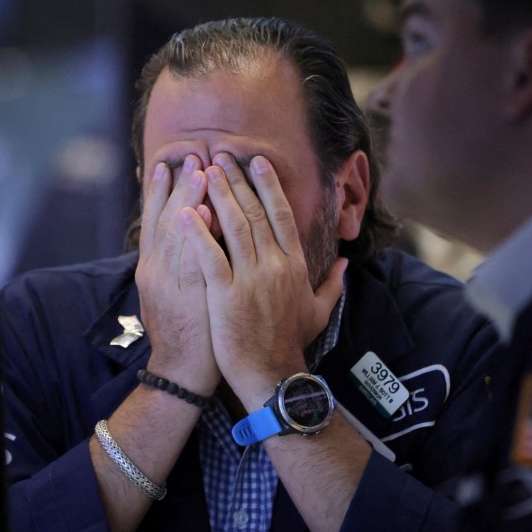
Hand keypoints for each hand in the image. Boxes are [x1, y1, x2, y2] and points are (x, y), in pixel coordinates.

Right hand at [135, 155, 218, 394]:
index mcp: (151, 268)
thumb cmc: (185, 331)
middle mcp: (155, 271)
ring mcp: (169, 285)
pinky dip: (201, 237)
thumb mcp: (172, 292)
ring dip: (189, 201)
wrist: (180, 372)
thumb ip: (179, 260)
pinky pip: (194, 262)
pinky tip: (210, 213)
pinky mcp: (188, 299)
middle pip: (165, 220)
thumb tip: (194, 227)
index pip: (154, 221)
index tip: (168, 162)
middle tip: (191, 155)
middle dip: (178, 186)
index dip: (160, 191)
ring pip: (177, 235)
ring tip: (201, 171)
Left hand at [181, 153, 346, 408]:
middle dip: (237, 181)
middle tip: (221, 155)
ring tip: (204, 170)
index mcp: (295, 265)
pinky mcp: (226, 295)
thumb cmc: (292, 344)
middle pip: (255, 212)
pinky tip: (184, 213)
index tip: (256, 162)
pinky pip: (210, 257)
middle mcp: (275, 265)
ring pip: (234, 227)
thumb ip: (333, 283)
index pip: (281, 215)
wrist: (272, 376)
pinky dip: (197, 233)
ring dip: (218, 195)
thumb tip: (346, 262)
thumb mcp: (319, 311)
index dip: (268, 185)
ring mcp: (251, 279)